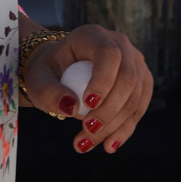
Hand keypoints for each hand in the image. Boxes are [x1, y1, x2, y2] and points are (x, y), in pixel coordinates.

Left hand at [22, 24, 152, 152]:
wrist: (61, 73)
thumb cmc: (48, 72)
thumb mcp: (39, 79)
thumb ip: (49, 91)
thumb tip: (72, 106)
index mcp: (93, 35)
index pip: (109, 54)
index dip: (104, 80)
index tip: (88, 105)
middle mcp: (121, 45)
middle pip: (127, 78)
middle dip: (109, 110)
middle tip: (86, 131)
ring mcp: (135, 64)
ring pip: (135, 97)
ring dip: (114, 125)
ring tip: (86, 143)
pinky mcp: (141, 84)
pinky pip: (138, 109)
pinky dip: (124, 130)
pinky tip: (108, 146)